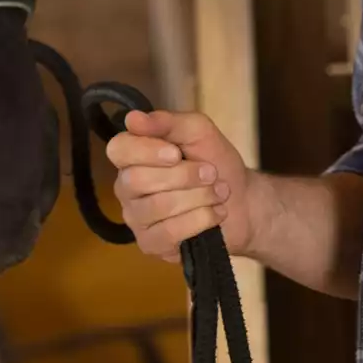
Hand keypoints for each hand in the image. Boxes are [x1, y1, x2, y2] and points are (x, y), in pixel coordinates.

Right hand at [106, 108, 258, 261]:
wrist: (244, 201)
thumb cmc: (217, 163)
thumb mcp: (200, 132)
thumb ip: (168, 122)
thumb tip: (133, 118)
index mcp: (133, 155)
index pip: (118, 150)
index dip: (146, 151)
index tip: (177, 153)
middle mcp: (127, 186)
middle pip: (137, 180)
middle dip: (183, 176)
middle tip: (211, 173)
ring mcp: (136, 218)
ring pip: (157, 206)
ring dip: (198, 197)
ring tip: (219, 193)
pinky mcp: (150, 243)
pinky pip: (168, 232)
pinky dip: (200, 220)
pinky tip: (215, 214)